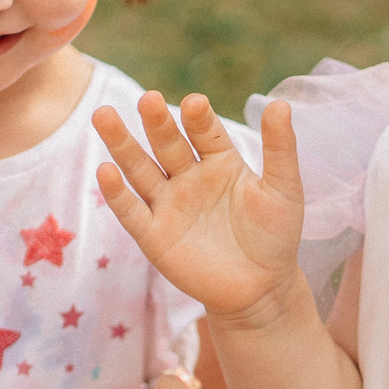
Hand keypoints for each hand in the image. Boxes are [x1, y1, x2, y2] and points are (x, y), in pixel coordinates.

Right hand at [95, 92, 304, 319]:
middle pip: (167, 143)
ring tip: (104, 116)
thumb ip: (280, 148)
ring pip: (140, 169)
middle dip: (157, 122)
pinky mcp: (153, 236)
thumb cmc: (275, 236)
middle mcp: (188, 176)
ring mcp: (168, 205)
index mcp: (220, 161)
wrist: (261, 290)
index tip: (195, 104)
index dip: (199, 119)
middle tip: (148, 99)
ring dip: (122, 145)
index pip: (205, 132)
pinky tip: (105, 171)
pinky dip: (117, 194)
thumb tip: (281, 104)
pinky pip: (131, 212)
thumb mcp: (284, 190)